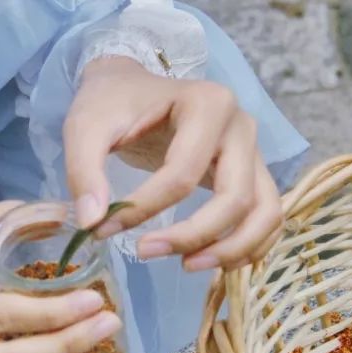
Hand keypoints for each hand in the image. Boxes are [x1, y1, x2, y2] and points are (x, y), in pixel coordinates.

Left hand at [65, 57, 283, 270]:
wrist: (130, 86)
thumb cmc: (110, 103)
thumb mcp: (85, 128)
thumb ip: (84, 172)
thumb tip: (93, 224)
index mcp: (207, 104)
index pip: (182, 173)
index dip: (143, 210)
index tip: (102, 229)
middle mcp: (241, 126)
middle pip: (236, 197)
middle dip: (194, 235)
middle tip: (145, 253)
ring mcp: (254, 151)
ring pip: (264, 212)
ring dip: (232, 249)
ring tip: (186, 266)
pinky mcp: (254, 173)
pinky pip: (268, 217)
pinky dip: (250, 247)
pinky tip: (209, 261)